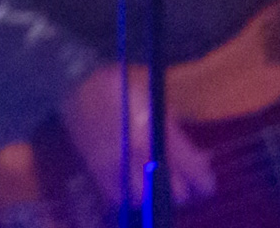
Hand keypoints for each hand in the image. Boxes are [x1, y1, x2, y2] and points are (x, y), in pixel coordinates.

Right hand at [59, 63, 215, 207]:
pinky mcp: (96, 168)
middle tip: (183, 184)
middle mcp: (138, 151)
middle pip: (173, 191)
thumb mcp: (154, 92)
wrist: (73, 80)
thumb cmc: (119, 81)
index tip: (206, 184)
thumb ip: (174, 123)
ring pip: (145, 198)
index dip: (203, 180)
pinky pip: (117, 196)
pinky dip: (128, 195)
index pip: (192, 168)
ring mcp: (115, 162)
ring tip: (156, 186)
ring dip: (154, 195)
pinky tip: (133, 186)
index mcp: (157, 129)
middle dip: (181, 190)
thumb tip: (195, 150)